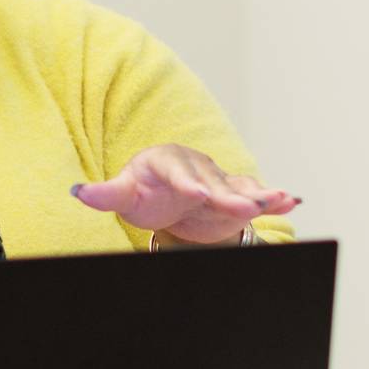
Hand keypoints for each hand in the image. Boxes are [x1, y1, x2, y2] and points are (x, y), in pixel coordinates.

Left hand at [70, 144, 299, 244]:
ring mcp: (217, 179)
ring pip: (238, 186)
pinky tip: (289, 201)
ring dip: (257, 193)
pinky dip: (271, 197)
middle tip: (243, 206)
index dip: (188, 182)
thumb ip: (105, 194)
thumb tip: (78, 192)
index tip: (197, 193)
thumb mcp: (124, 194)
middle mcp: (196, 167)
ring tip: (276, 200)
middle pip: (213, 181)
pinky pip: (253, 193)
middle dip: (228, 194)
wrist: (167, 195)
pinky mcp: (234, 193)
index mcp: (166, 162)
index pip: (177, 172)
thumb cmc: (143, 191)